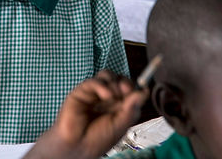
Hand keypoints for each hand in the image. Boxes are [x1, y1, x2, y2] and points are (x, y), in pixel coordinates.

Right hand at [28, 71, 146, 158]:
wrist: (77, 145)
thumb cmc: (97, 139)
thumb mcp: (120, 126)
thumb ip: (131, 109)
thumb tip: (144, 92)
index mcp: (119, 107)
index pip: (131, 90)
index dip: (136, 88)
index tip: (141, 90)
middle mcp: (108, 98)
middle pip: (120, 79)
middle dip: (126, 83)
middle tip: (126, 91)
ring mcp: (95, 93)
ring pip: (108, 75)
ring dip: (114, 82)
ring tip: (113, 96)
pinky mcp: (82, 91)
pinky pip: (95, 81)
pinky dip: (102, 85)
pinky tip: (105, 96)